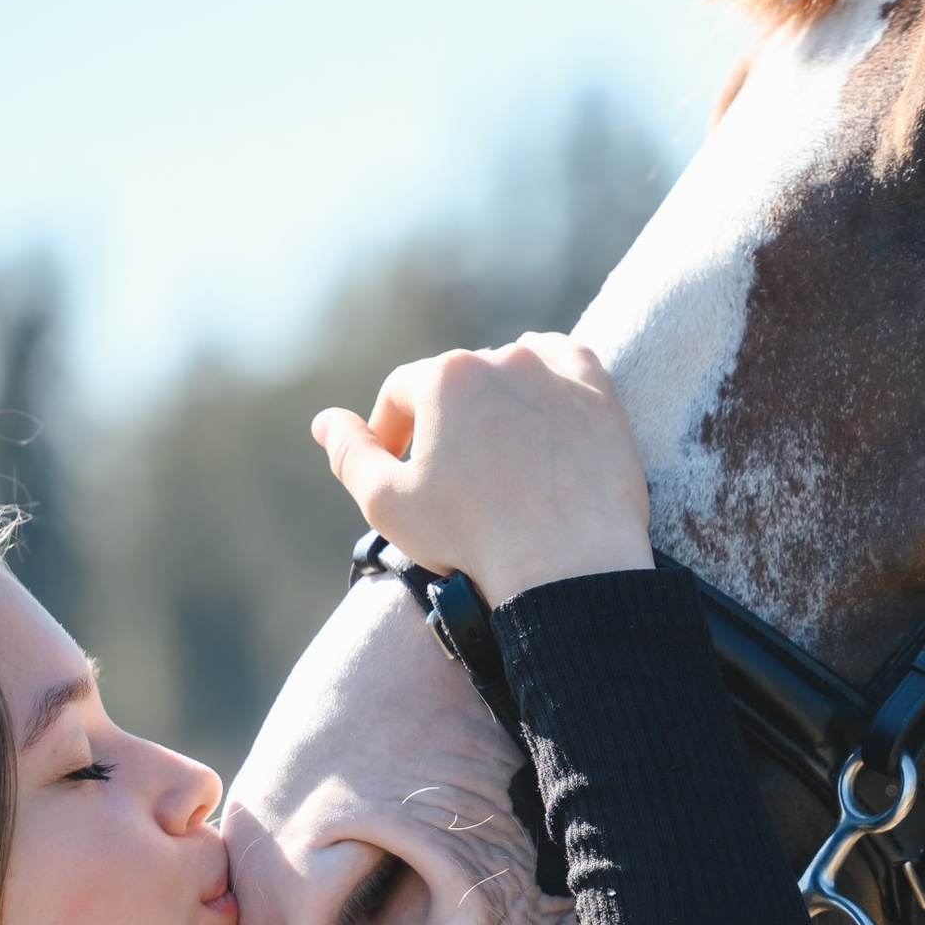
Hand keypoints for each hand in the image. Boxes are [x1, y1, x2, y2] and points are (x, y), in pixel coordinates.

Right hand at [314, 333, 652, 606]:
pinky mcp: (599, 394)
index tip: (395, 460)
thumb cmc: (472, 537)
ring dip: (495, 399)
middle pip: (457, 382)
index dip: (390, 427)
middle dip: (445, 419)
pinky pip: (566, 365)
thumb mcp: (387, 503)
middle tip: (447, 468)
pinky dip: (548, 378)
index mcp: (444, 376)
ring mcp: (555, 372)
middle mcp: (501, 358)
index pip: (401, 392)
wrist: (568, 566)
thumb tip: (326, 421)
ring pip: (511, 371)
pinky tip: (539, 405)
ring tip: (494, 446)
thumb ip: (350, 454)